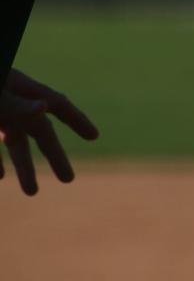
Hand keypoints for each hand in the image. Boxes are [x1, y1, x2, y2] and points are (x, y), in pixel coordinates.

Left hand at [0, 68, 98, 194]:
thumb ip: (16, 103)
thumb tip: (46, 108)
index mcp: (20, 88)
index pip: (57, 105)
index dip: (77, 120)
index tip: (94, 137)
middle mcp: (10, 101)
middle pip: (38, 130)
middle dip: (53, 156)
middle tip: (69, 179)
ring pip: (12, 141)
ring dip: (22, 167)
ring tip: (32, 192)